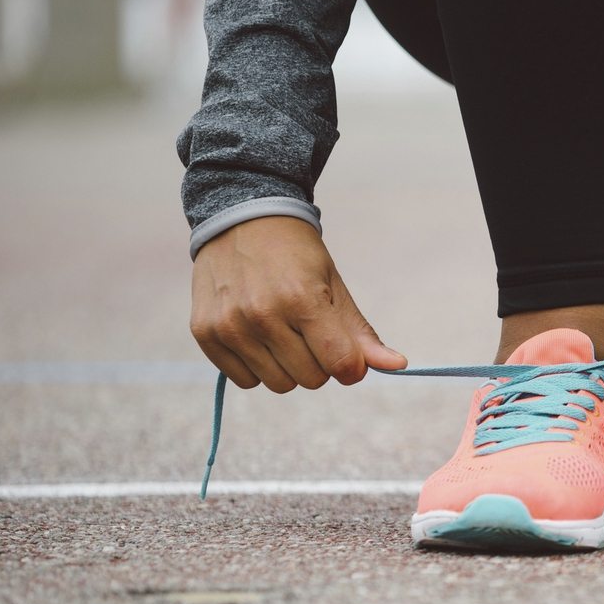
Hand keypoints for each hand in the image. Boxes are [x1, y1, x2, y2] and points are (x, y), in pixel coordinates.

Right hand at [190, 215, 406, 391]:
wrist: (241, 219)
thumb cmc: (297, 256)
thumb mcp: (335, 286)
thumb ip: (361, 333)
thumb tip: (399, 366)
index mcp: (302, 299)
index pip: (340, 364)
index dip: (351, 366)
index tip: (348, 354)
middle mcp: (262, 315)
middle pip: (311, 380)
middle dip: (320, 363)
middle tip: (310, 332)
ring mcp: (230, 325)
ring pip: (278, 384)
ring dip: (288, 367)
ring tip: (283, 332)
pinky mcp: (205, 333)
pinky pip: (244, 381)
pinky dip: (257, 367)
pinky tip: (257, 336)